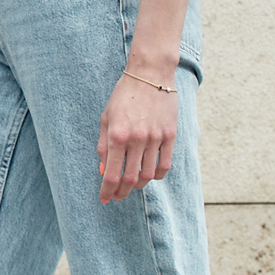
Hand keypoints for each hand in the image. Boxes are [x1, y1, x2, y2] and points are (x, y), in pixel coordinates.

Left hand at [97, 67, 177, 203]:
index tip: (105, 198)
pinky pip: (165, 165)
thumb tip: (104, 171)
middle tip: (118, 196)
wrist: (150, 75)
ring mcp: (155, 138)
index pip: (112, 173)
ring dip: (138, 186)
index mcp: (117, 135)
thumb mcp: (106, 118)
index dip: (108, 190)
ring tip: (131, 186)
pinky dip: (156, 175)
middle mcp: (137, 139)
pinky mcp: (170, 136)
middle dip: (122, 192)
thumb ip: (104, 146)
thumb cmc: (123, 96)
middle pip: (130, 179)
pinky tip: (149, 176)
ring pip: (148, 175)